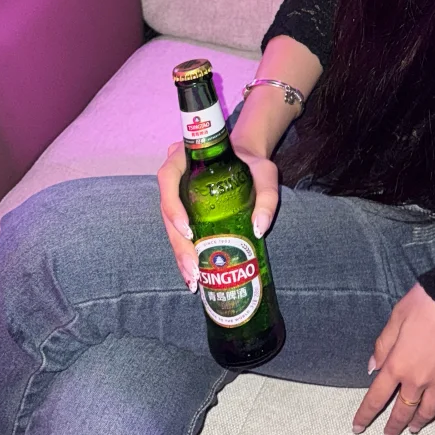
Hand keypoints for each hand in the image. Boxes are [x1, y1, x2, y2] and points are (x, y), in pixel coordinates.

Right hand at [157, 140, 280, 293]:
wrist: (248, 160)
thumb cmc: (253, 163)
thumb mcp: (265, 172)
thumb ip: (268, 196)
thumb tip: (259, 228)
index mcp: (184, 157)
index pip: (168, 178)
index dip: (172, 206)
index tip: (187, 230)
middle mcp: (175, 175)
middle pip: (166, 210)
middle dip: (178, 243)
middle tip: (192, 268)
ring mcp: (176, 193)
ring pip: (170, 225)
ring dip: (180, 253)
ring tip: (192, 278)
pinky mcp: (183, 209)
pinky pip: (178, 230)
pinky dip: (185, 251)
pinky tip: (193, 272)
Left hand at [352, 283, 434, 434]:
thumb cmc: (426, 304)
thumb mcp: (396, 316)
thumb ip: (383, 344)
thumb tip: (372, 367)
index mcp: (397, 364)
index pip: (376, 397)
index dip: (366, 414)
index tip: (358, 428)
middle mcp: (417, 379)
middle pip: (403, 410)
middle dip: (393, 425)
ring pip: (427, 411)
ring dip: (418, 422)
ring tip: (413, 429)